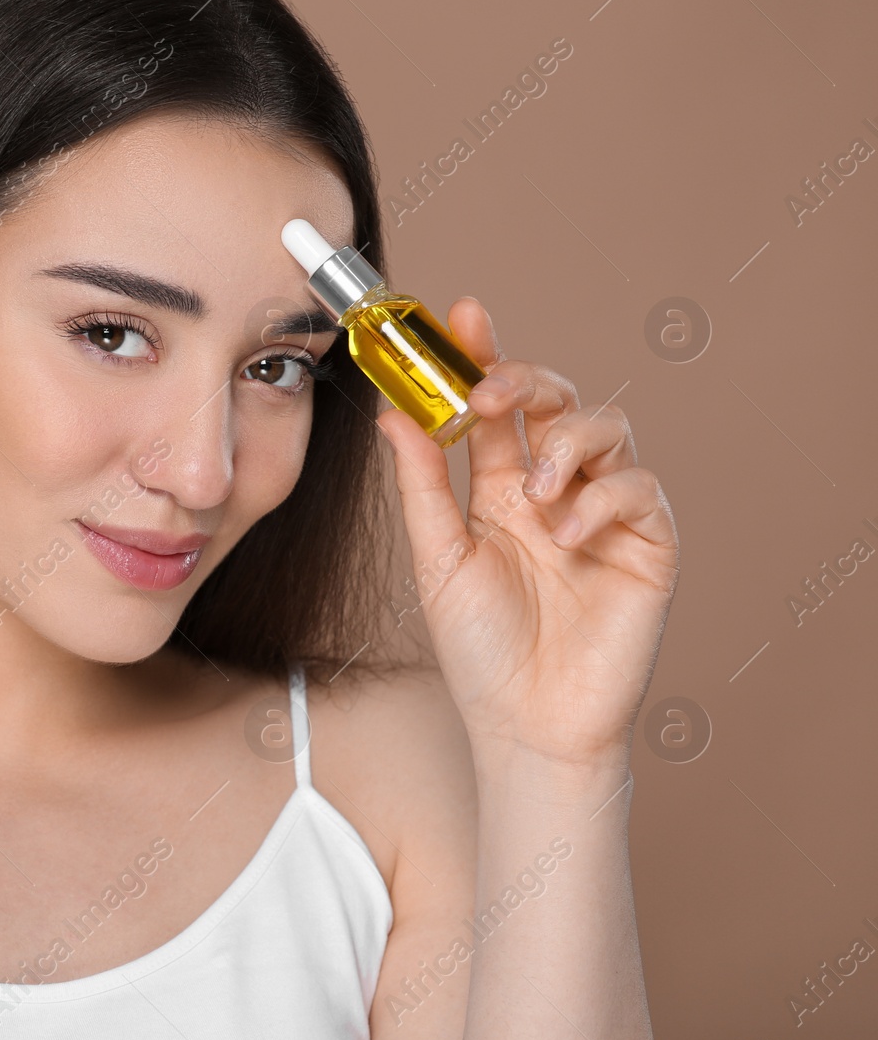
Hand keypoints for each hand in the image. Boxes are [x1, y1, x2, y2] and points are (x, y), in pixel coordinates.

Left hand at [376, 297, 678, 770]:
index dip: (485, 357)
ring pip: (607, 430)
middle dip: (529, 379)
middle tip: (496, 389)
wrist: (527, 726)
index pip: (496, 409)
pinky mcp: (648, 544)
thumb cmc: (480, 651)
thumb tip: (391, 413)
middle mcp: (554, 490)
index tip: (464, 313)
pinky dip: (601, 501)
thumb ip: (421, 486)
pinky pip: (640, 490)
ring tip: (533, 493)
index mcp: (498, 489)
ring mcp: (604, 513)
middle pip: (557, 401)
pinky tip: (566, 537)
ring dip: (566, 444)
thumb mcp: (436, 561)